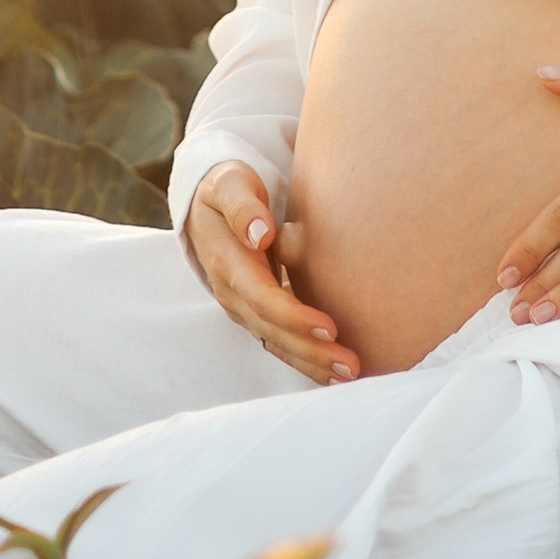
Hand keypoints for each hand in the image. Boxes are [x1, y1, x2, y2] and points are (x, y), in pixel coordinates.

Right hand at [186, 162, 359, 384]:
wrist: (209, 204)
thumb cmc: (227, 188)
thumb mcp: (229, 184)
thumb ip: (243, 206)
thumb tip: (261, 233)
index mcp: (227, 261)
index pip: (262, 297)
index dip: (294, 316)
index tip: (330, 328)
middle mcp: (233, 292)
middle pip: (272, 329)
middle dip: (311, 351)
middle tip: (351, 364)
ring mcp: (243, 307)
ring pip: (276, 342)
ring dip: (311, 363)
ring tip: (350, 374)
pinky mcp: (256, 312)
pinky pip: (279, 342)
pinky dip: (304, 360)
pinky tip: (332, 374)